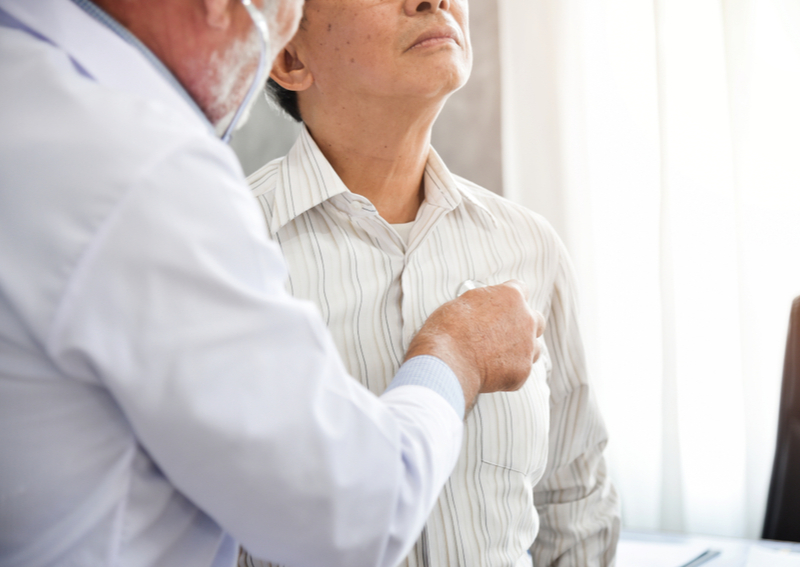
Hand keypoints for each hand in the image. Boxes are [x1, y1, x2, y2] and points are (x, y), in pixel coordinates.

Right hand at [405, 280, 545, 413]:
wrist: (446, 362)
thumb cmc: (447, 330)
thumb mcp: (463, 304)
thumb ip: (483, 304)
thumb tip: (483, 309)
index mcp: (511, 296)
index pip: (521, 289)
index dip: (508, 298)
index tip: (499, 306)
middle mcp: (526, 319)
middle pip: (536, 319)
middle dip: (523, 324)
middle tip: (503, 332)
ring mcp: (527, 347)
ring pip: (534, 347)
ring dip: (520, 350)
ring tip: (496, 356)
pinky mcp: (522, 371)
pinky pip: (520, 370)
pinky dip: (507, 372)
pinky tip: (488, 372)